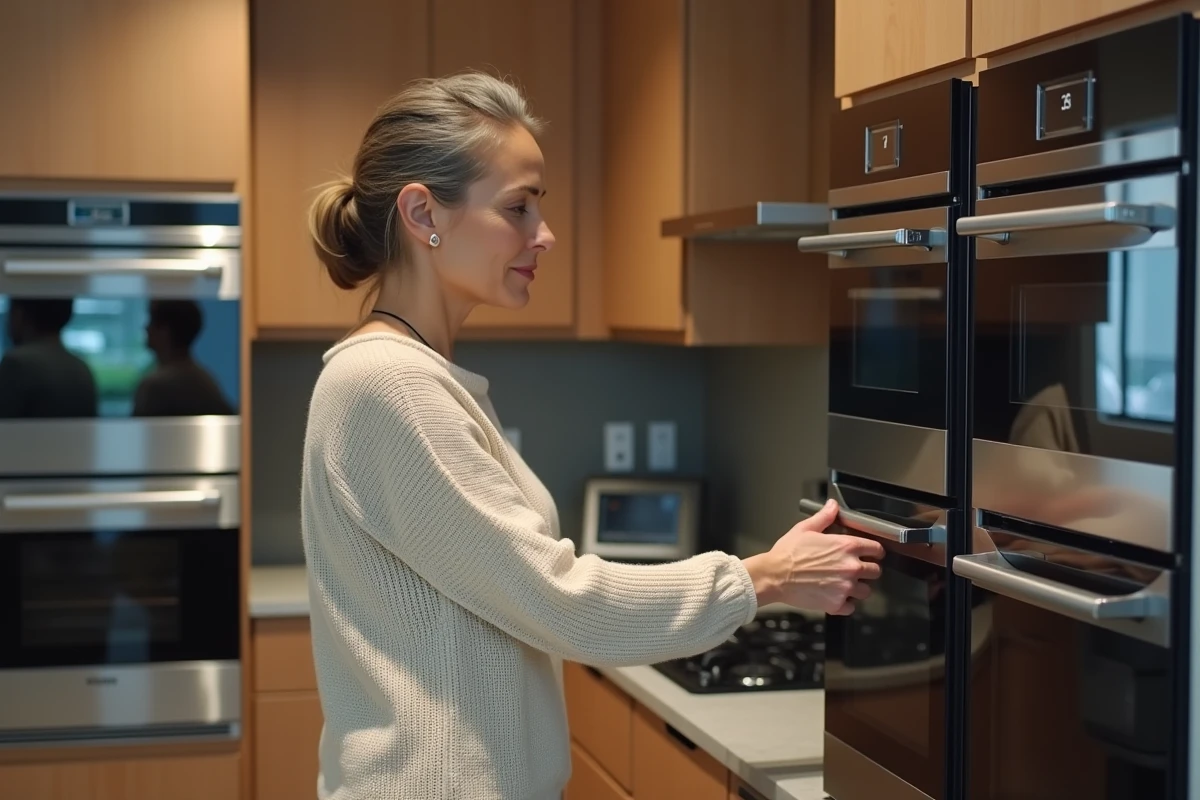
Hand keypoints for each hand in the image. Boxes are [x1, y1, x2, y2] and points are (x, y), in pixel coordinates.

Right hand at [742, 499, 884, 614]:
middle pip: (875, 571)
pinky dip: (845, 604)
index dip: (875, 551)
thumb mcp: (805, 529)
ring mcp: (845, 588)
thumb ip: (824, 517)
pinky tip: (835, 597)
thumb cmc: (788, 553)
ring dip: (858, 588)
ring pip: (866, 591)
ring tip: (844, 584)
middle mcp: (851, 567)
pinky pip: (851, 607)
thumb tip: (833, 505)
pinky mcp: (836, 604)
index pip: (876, 549)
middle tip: (855, 570)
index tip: (872, 554)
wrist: (774, 576)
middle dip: (868, 570)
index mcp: (846, 546)